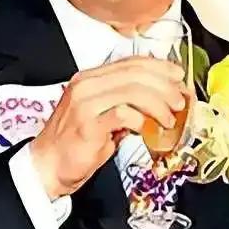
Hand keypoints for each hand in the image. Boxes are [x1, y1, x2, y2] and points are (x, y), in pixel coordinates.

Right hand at [31, 56, 185, 198]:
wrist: (48, 166)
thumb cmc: (76, 144)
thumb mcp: (104, 116)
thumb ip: (127, 104)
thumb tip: (160, 99)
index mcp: (90, 78)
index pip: (130, 62)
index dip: (159, 67)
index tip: (178, 76)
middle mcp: (86, 85)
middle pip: (135, 73)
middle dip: (164, 86)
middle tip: (180, 101)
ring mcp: (85, 103)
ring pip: (133, 91)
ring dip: (158, 104)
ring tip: (169, 119)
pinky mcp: (88, 124)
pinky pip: (123, 114)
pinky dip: (142, 120)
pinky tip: (149, 130)